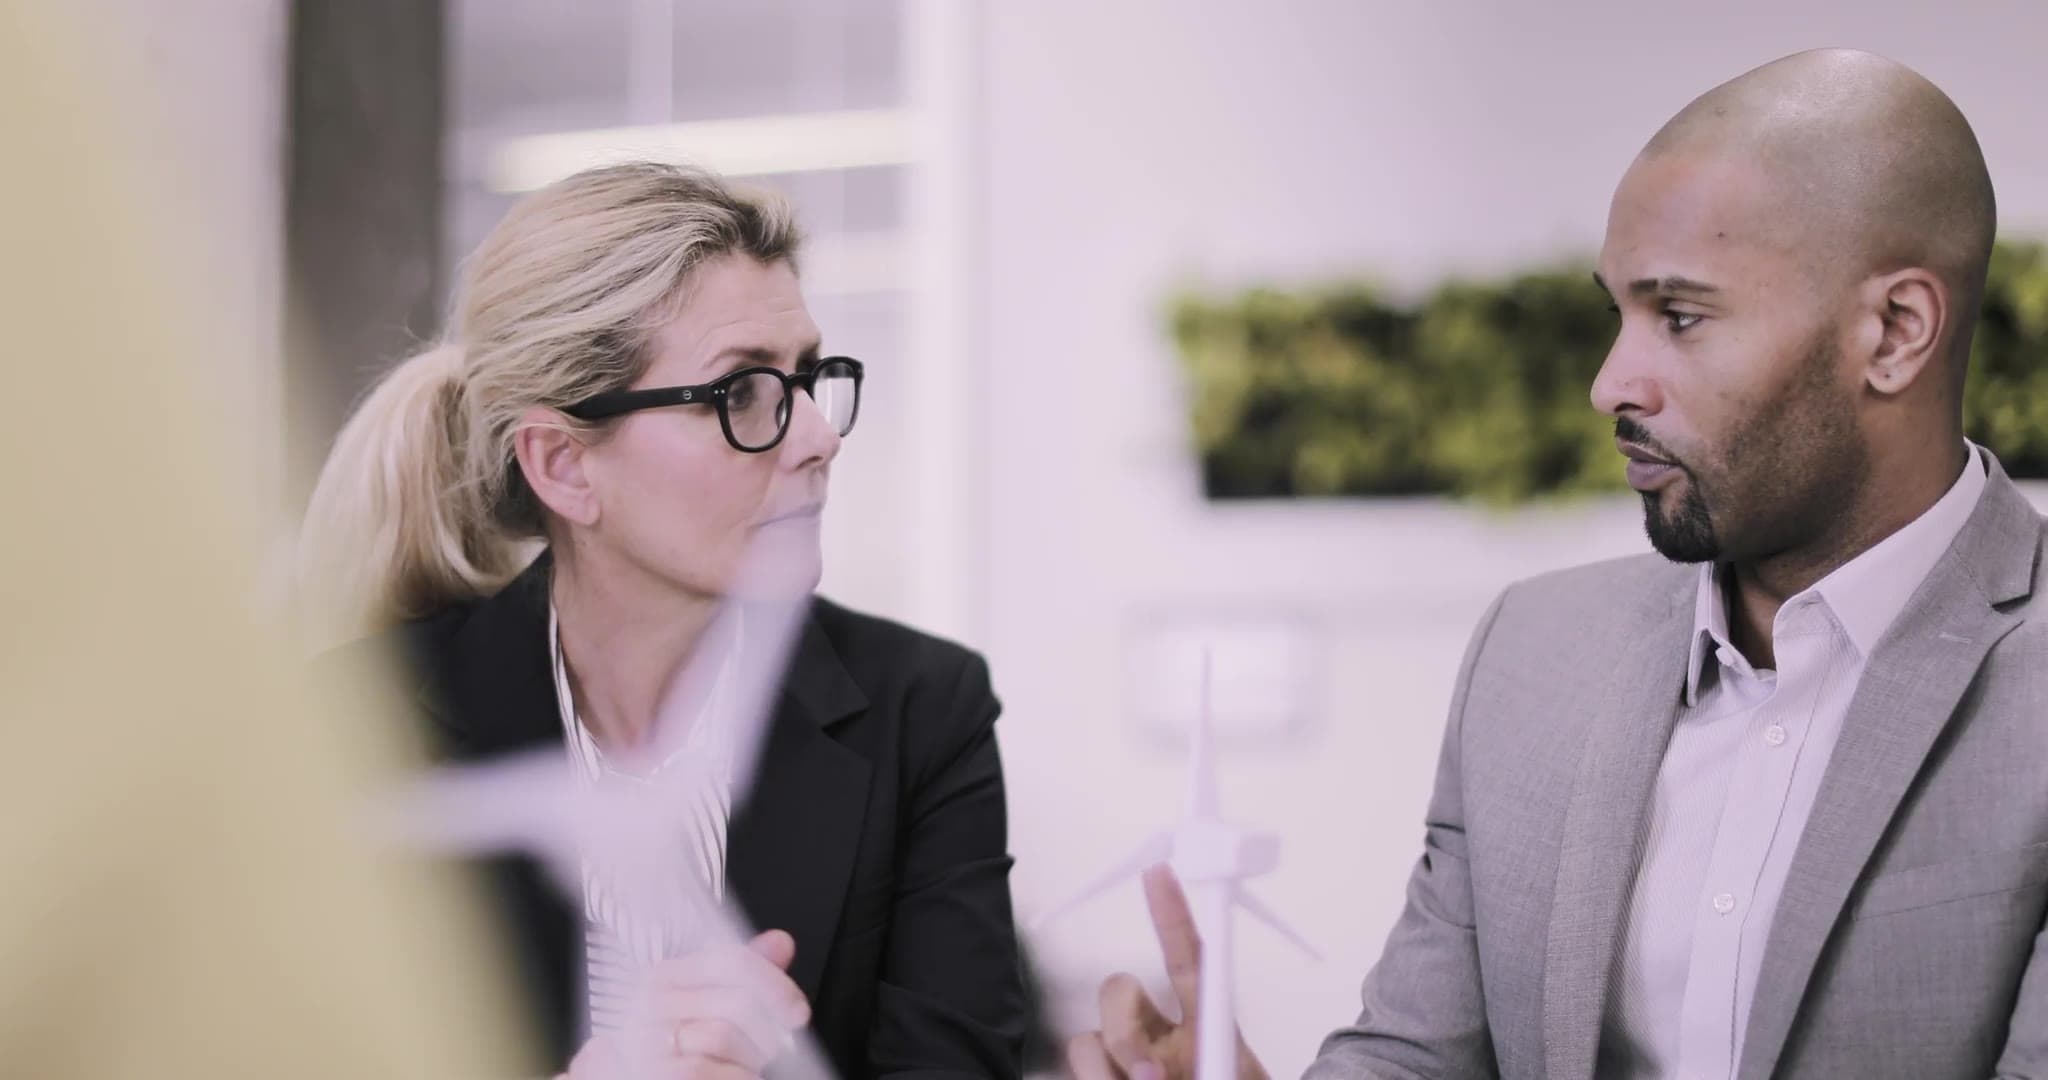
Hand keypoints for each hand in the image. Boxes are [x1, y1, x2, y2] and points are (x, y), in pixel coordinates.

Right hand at [564, 929, 811, 1079]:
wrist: (644, 1079)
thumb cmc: (681, 1053)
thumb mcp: (713, 1011)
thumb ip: (744, 978)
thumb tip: (779, 943)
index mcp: (665, 977)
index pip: (730, 961)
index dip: (774, 985)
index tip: (797, 1011)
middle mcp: (650, 1004)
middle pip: (734, 1002)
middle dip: (765, 1032)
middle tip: (768, 1049)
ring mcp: (644, 1039)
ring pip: (720, 1035)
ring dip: (746, 1059)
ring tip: (742, 1066)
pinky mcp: (648, 1070)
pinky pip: (702, 1068)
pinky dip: (733, 1077)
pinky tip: (731, 1077)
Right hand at [1066, 866, 1269, 1079]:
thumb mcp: (1233, 1075)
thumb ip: (1206, 1065)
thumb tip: (1146, 1071)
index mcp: (1206, 1028)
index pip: (1186, 961)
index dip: (1171, 916)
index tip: (1159, 873)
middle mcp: (1161, 1037)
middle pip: (1118, 990)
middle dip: (1122, 1027)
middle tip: (1151, 1075)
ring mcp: (1127, 1060)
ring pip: (1089, 1037)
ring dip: (1104, 1069)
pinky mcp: (1098, 1077)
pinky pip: (1078, 1064)